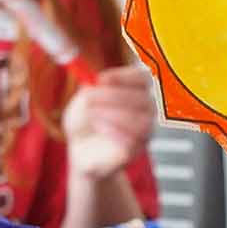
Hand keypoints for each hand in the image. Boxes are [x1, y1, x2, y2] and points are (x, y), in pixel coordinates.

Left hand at [63, 67, 156, 182]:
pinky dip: (114, 132)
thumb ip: (91, 88)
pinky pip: (133, 141)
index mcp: (137, 93)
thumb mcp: (84, 99)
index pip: (144, 79)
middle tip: (89, 98)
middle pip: (144, 99)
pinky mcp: (134, 150)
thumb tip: (94, 82)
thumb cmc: (86, 120)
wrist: (80, 149)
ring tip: (93, 115)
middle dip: (113, 95)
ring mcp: (143, 133)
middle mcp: (146, 112)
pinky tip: (100, 128)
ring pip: (143, 121)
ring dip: (114, 114)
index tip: (100, 79)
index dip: (124, 76)